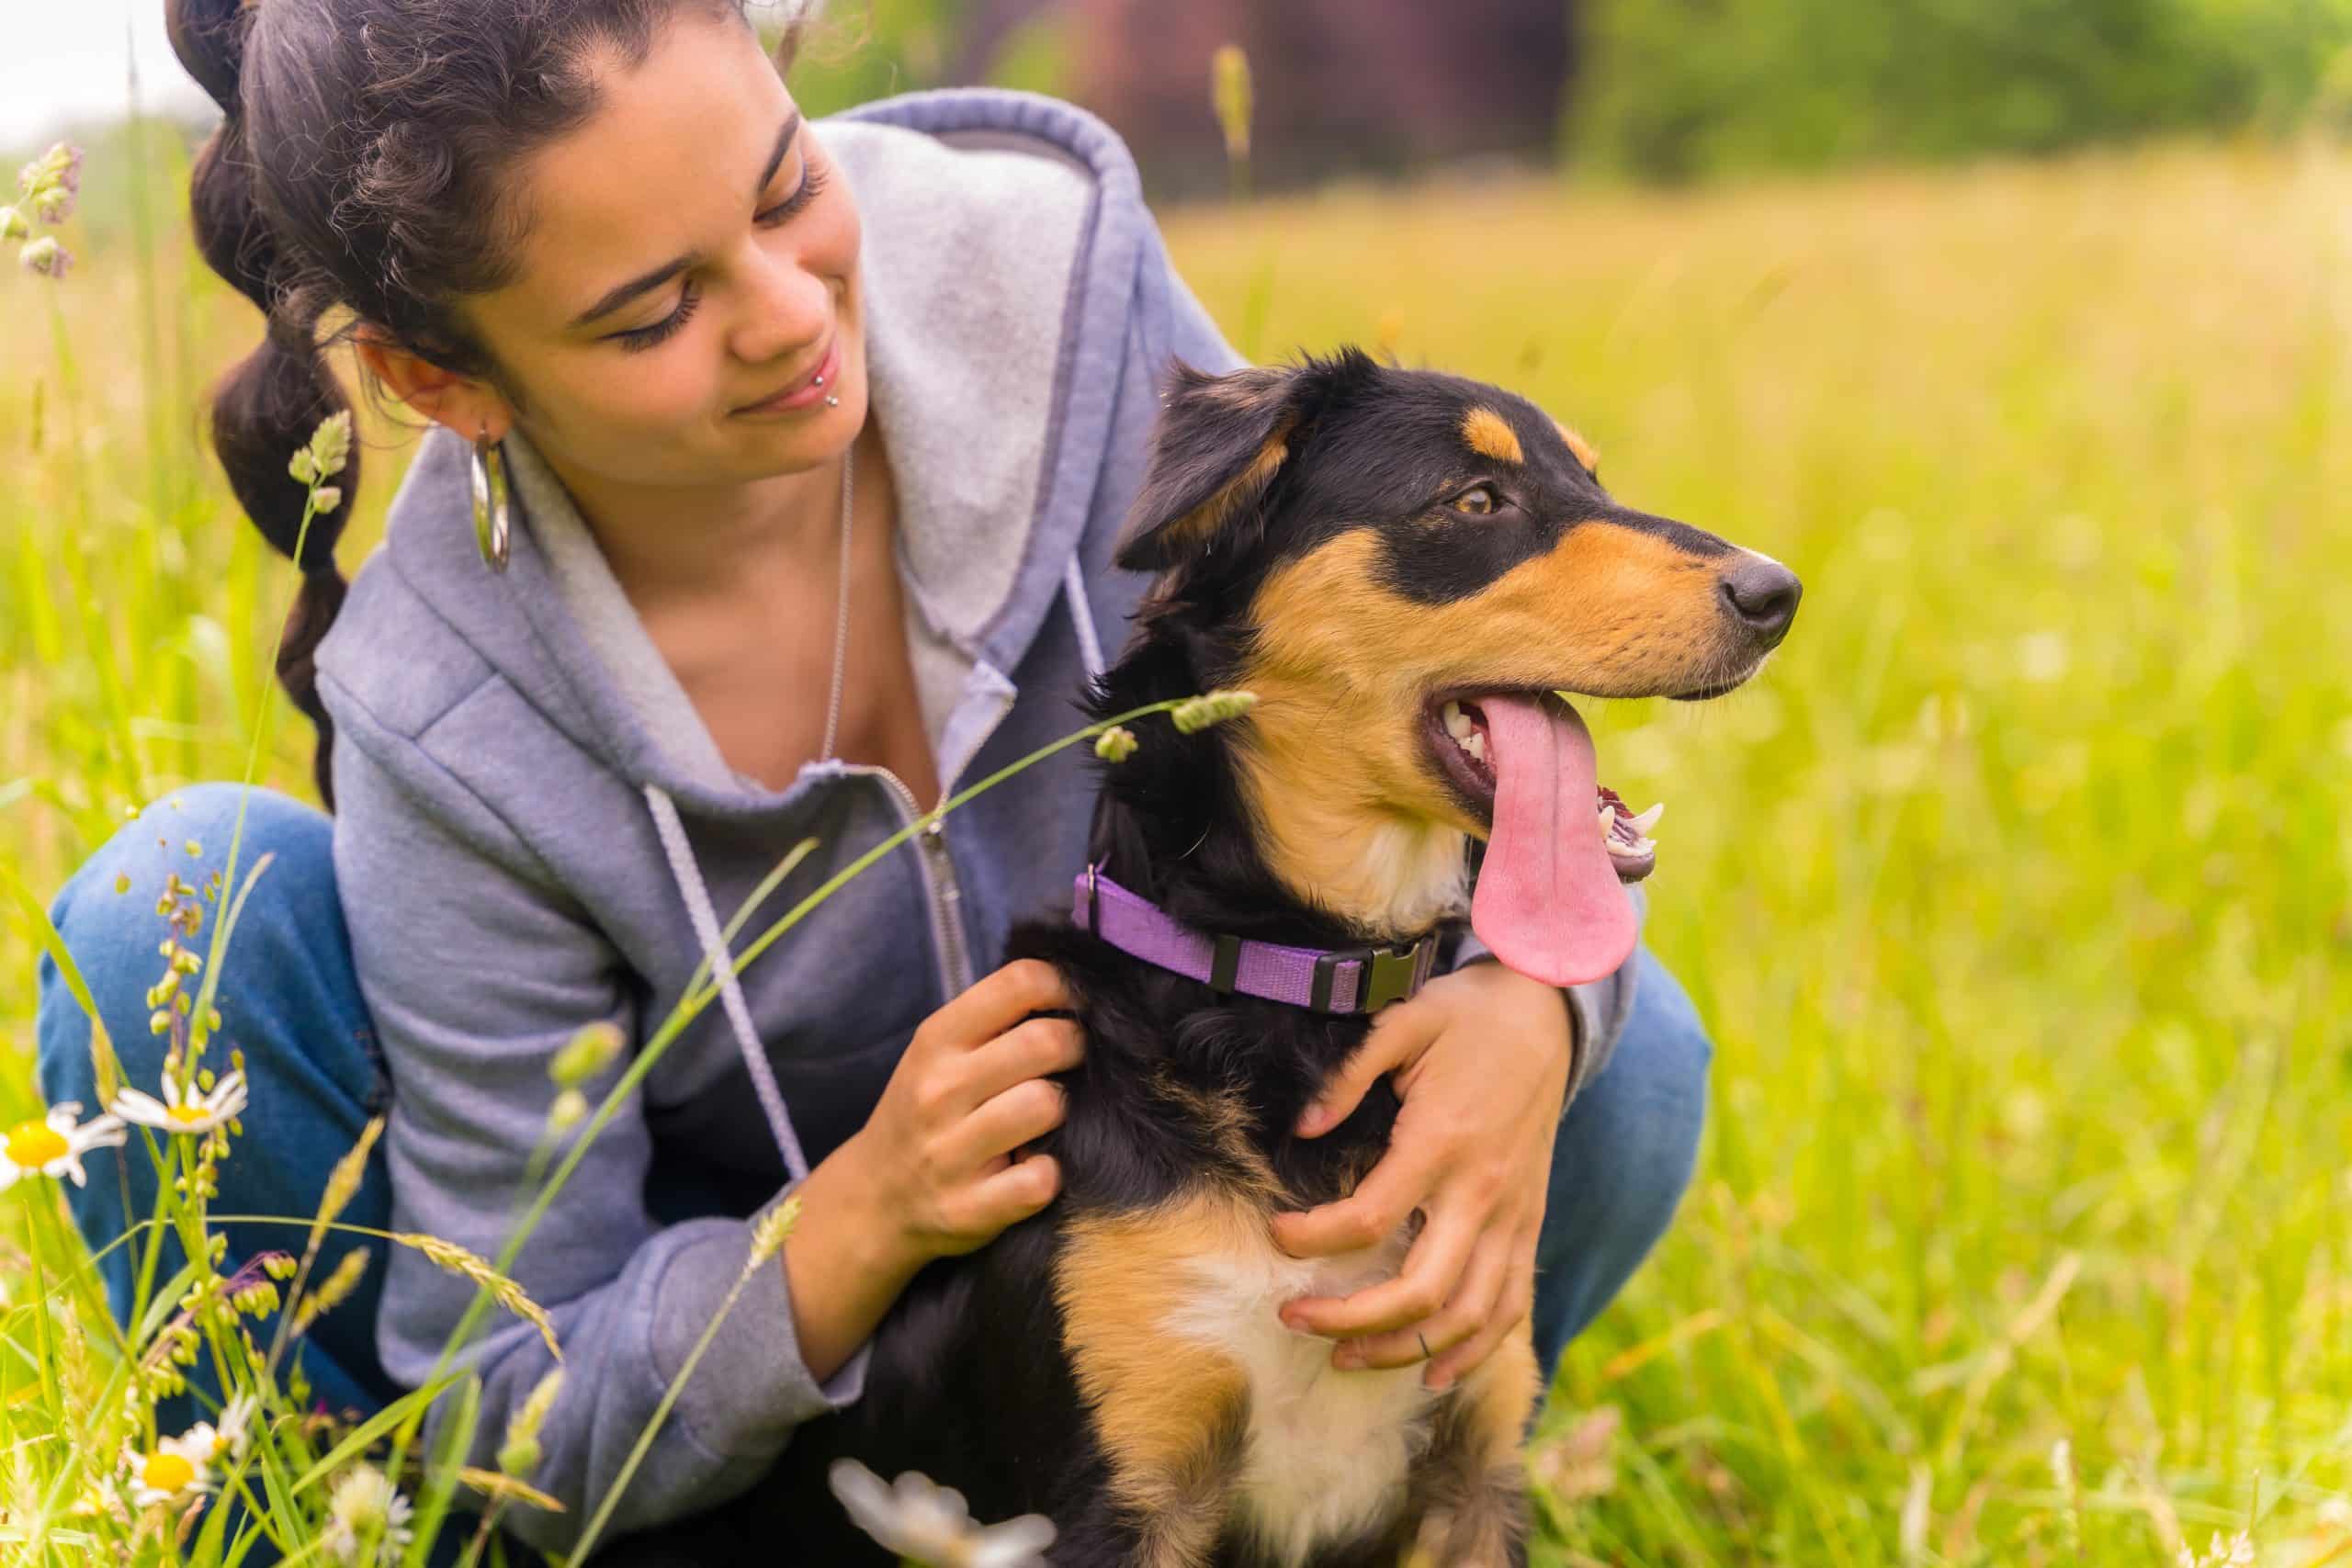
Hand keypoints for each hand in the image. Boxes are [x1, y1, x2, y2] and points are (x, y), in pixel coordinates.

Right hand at [830, 958, 1082, 1274]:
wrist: (873, 1198)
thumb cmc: (924, 1111)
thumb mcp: (938, 1053)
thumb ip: (993, 1019)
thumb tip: (1070, 983)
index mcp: (936, 1040)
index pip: (1018, 983)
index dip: (1064, 987)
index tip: (1075, 1004)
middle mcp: (939, 1090)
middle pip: (1046, 1042)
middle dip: (1075, 1046)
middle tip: (1071, 1061)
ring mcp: (952, 1152)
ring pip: (1046, 1105)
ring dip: (1062, 1112)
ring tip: (1045, 1117)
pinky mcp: (970, 1207)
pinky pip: (1042, 1179)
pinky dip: (1049, 1175)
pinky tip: (1032, 1168)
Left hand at [1271, 962, 1572, 1389]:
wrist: (1546, 1015)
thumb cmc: (1466, 1017)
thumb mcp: (1403, 1022)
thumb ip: (1348, 1075)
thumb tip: (1302, 1129)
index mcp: (1443, 1142)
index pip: (1369, 1220)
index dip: (1312, 1240)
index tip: (1275, 1234)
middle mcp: (1482, 1191)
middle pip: (1420, 1290)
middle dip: (1350, 1320)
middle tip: (1292, 1318)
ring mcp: (1513, 1216)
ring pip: (1466, 1315)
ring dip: (1403, 1349)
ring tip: (1345, 1358)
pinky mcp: (1529, 1225)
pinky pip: (1510, 1307)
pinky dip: (1474, 1351)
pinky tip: (1431, 1374)